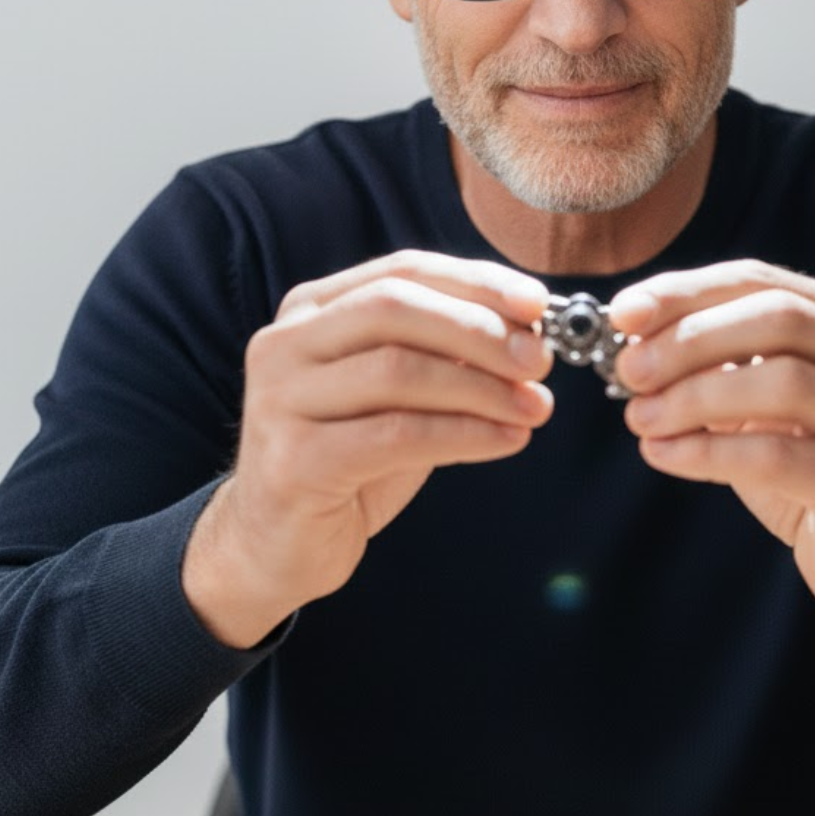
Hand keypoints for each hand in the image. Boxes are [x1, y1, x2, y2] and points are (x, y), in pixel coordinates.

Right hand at [183, 251, 552, 645]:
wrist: (275, 544)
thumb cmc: (348, 458)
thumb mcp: (398, 394)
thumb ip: (443, 355)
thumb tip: (528, 331)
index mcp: (311, 309)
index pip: (403, 271)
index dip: (476, 282)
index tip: (537, 303)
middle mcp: (286, 343)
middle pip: (396, 308)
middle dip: (480, 329)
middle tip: (539, 360)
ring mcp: (281, 400)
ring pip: (398, 370)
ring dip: (481, 387)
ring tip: (534, 407)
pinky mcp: (293, 461)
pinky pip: (396, 435)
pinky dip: (464, 434)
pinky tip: (508, 441)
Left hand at [609, 262, 814, 650]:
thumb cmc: (807, 465)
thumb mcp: (757, 401)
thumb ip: (712, 363)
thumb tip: (633, 339)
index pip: (758, 279)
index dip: (685, 291)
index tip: (624, 315)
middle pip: (776, 318)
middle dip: (689, 339)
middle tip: (630, 372)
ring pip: (782, 381)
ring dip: (693, 397)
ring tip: (641, 418)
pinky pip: (776, 455)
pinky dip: (706, 451)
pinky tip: (663, 454)